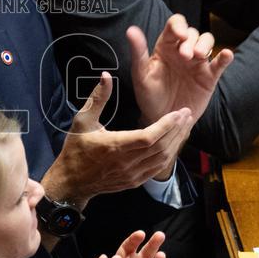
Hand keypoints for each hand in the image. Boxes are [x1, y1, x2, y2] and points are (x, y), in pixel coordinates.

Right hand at [43, 73, 193, 208]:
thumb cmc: (75, 149)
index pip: (149, 137)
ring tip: (185, 126)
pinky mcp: (135, 181)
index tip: (179, 112)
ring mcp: (132, 174)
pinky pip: (157, 168)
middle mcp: (126, 163)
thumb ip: (97, 98)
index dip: (167, 125)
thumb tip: (106, 76)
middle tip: (187, 114)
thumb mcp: (82, 120)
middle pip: (161, 147)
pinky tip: (174, 142)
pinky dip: (169, 154)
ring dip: (176, 142)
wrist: (71, 182)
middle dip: (177, 129)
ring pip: (162, 159)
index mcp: (114, 146)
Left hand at [129, 15, 232, 123]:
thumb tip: (131, 30)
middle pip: (192, 33)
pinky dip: (225, 57)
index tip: (179, 35)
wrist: (162, 119)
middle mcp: (182, 51)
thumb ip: (138, 52)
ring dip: (205, 45)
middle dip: (190, 41)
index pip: (174, 25)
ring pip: (207, 42)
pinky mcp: (209, 77)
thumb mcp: (140, 75)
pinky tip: (226, 55)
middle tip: (185, 56)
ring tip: (198, 56)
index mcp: (165, 47)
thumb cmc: (148, 96)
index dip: (179, 25)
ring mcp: (197, 63)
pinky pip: (220, 64)